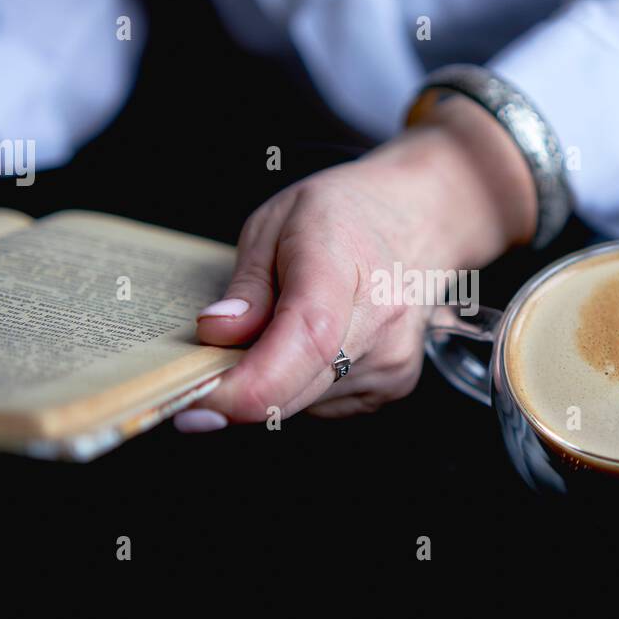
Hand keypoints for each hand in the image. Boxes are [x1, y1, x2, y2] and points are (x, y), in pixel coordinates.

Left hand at [174, 95, 535, 428]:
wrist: (423, 218)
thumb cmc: (347, 214)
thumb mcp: (276, 223)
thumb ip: (247, 285)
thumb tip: (216, 334)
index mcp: (344, 267)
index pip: (305, 340)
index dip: (248, 385)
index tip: (195, 404)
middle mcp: (380, 322)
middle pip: (296, 388)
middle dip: (237, 392)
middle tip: (200, 375)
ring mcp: (393, 360)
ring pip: (302, 402)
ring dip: (272, 383)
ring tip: (278, 330)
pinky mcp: (394, 386)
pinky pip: (323, 404)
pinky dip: (301, 385)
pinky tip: (311, 345)